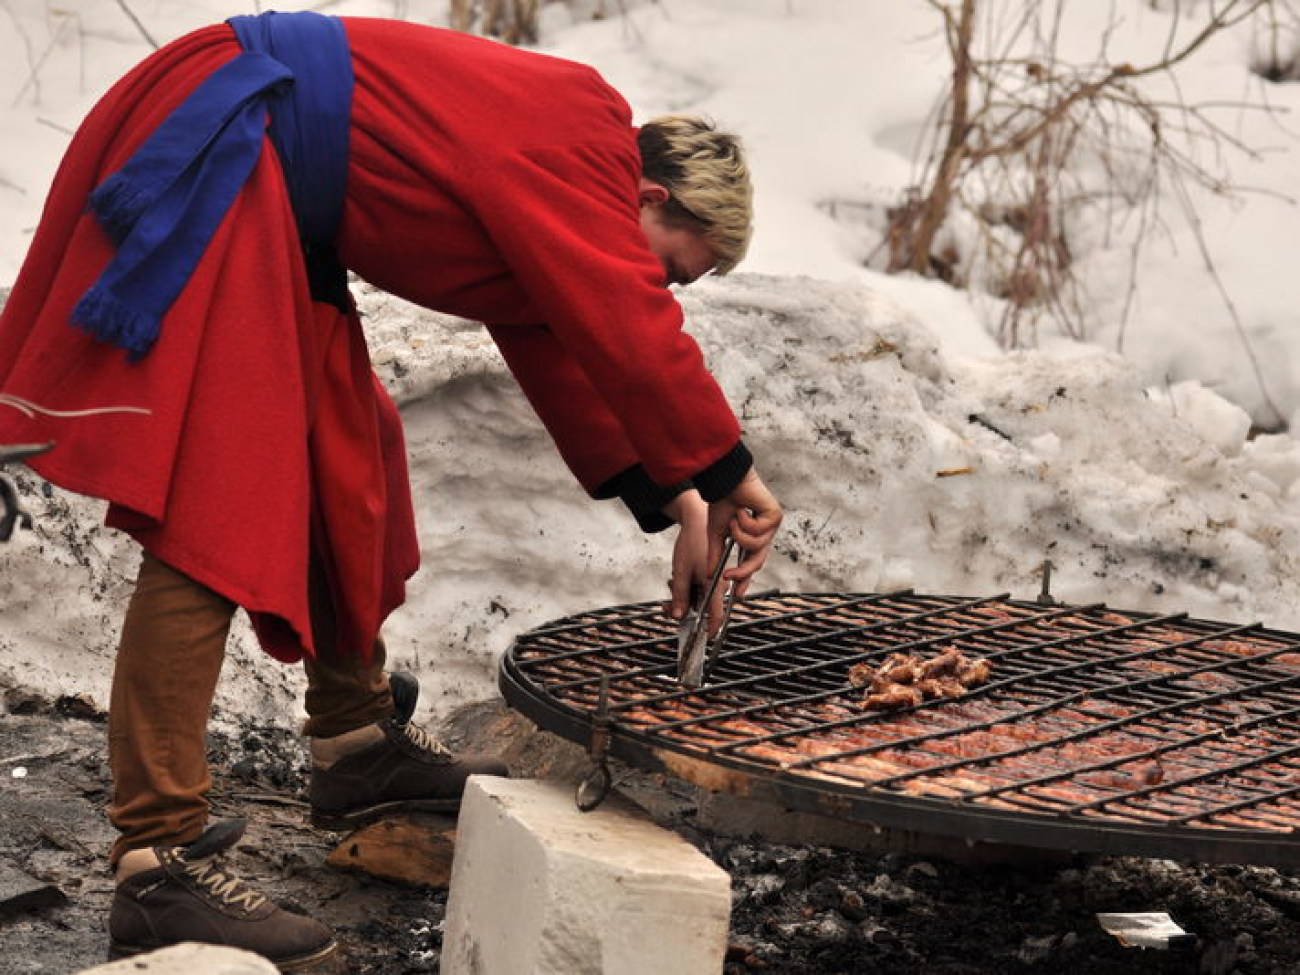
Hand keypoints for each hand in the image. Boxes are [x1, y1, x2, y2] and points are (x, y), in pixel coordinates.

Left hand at [663, 489, 708, 622]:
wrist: (698, 520)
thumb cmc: (692, 543)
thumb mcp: (680, 572)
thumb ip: (679, 596)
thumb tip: (677, 616)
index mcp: (715, 585)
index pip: (716, 616)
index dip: (709, 630)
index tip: (702, 640)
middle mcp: (720, 583)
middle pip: (704, 608)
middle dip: (684, 609)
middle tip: (668, 607)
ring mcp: (717, 578)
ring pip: (701, 598)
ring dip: (685, 597)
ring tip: (672, 585)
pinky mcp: (713, 572)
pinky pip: (702, 588)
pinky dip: (690, 588)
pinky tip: (680, 579)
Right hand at [706, 468, 781, 600]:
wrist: (725, 482)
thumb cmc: (722, 503)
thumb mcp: (716, 534)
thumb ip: (716, 555)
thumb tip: (711, 575)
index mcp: (750, 537)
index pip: (751, 563)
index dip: (745, 579)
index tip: (738, 594)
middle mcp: (763, 533)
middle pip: (758, 561)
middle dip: (743, 571)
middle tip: (728, 576)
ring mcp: (770, 525)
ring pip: (757, 546)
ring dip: (739, 535)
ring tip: (734, 520)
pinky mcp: (775, 516)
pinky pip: (759, 532)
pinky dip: (745, 523)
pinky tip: (742, 510)